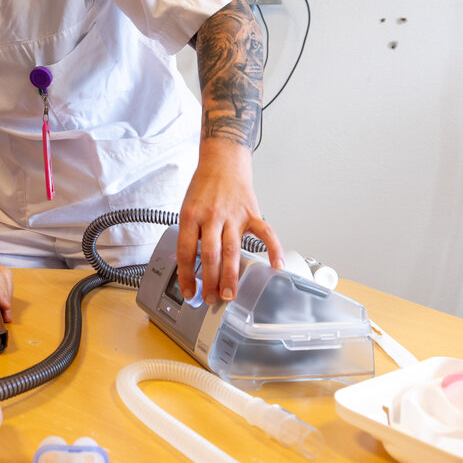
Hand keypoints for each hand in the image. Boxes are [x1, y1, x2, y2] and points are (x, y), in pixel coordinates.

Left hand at [177, 141, 281, 304]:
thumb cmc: (204, 187)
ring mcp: (233, 215)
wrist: (222, 162)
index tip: (189, 292)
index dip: (187, 276)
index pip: (186, 252)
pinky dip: (272, 250)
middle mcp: (212, 217)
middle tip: (212, 300)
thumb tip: (191, 265)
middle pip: (211, 255)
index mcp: (191, 216)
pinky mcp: (251, 213)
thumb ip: (191, 234)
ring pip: (232, 250)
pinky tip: (276, 266)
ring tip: (230, 295)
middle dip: (210, 281)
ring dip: (231, 276)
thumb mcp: (187, 208)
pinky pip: (265, 233)